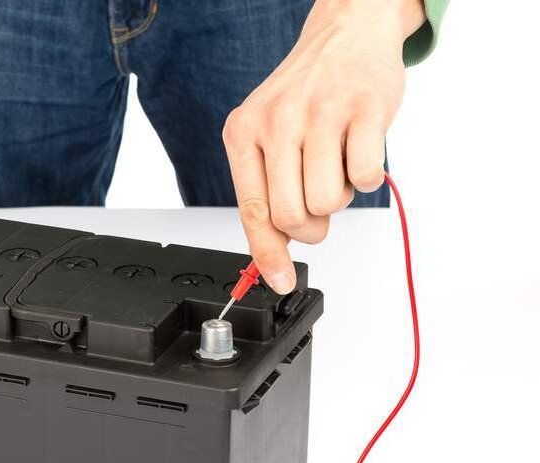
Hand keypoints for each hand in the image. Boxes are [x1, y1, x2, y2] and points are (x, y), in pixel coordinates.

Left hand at [222, 0, 424, 292]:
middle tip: (318, 203)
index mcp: (243, 132)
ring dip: (339, 198)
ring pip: (327, 202)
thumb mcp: (267, 135)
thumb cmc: (307, 93)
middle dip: (311, 225)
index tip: (278, 281)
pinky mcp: (365, 109)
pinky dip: (367, 177)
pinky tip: (358, 149)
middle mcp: (276, 121)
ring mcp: (320, 114)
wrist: (346, 33)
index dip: (267, 254)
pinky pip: (365, 177)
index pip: (252, 211)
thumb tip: (272, 255)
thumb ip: (266, 189)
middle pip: (292, 216)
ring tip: (336, 164)